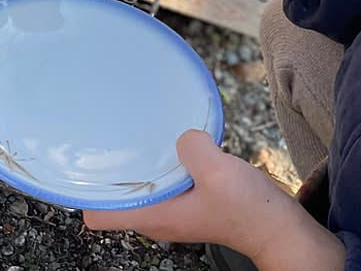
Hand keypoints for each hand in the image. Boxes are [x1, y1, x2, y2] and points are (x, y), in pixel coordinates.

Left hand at [84, 130, 345, 270]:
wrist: (280, 228)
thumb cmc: (250, 210)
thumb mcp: (219, 172)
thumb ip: (192, 148)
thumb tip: (181, 137)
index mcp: (154, 216)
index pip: (97, 216)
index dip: (84, 192)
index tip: (81, 162)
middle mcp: (156, 216)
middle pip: (112, 197)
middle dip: (106, 169)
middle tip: (102, 135)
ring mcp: (171, 208)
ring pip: (137, 185)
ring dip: (135, 163)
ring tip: (132, 132)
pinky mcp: (187, 199)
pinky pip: (160, 179)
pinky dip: (159, 162)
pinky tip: (168, 141)